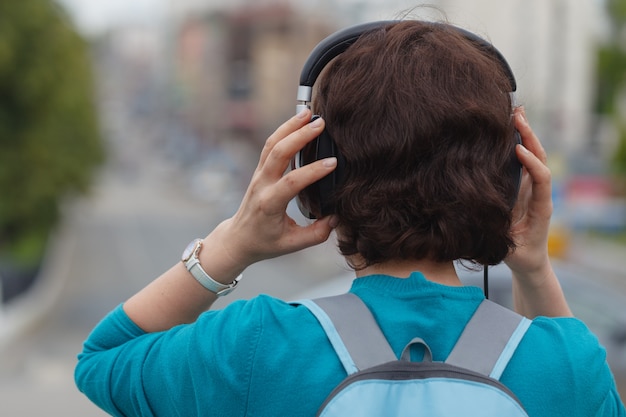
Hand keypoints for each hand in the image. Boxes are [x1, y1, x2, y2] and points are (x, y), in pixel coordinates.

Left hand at [210, 109, 338, 268]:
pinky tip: (299, 121)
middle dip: (299, 136)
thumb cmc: (265, 242)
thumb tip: (337, 217)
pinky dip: (284, 130)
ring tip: (309, 112)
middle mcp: (262, 185)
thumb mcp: (293, 244)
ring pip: (272, 144)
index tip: (333, 163)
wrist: (239, 238)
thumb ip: (317, 233)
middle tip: (321, 123)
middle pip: (278, 153)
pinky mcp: (261, 170)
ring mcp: (259, 174)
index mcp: (269, 204)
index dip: (312, 171)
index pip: (291, 182)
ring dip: (290, 126)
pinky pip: (271, 145)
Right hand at [505, 107, 552, 275]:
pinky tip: (510, 130)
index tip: (517, 151)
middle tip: (517, 117)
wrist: (529, 261)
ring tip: (515, 114)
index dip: (531, 163)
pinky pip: (524, 162)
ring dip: (525, 135)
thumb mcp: (508, 245)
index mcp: (541, 206)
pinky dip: (519, 143)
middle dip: (529, 136)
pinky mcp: (525, 187)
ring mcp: (533, 188)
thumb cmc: (517, 254)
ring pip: (534, 156)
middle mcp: (539, 193)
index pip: (542, 178)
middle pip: (541, 158)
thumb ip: (500, 229)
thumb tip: (483, 212)